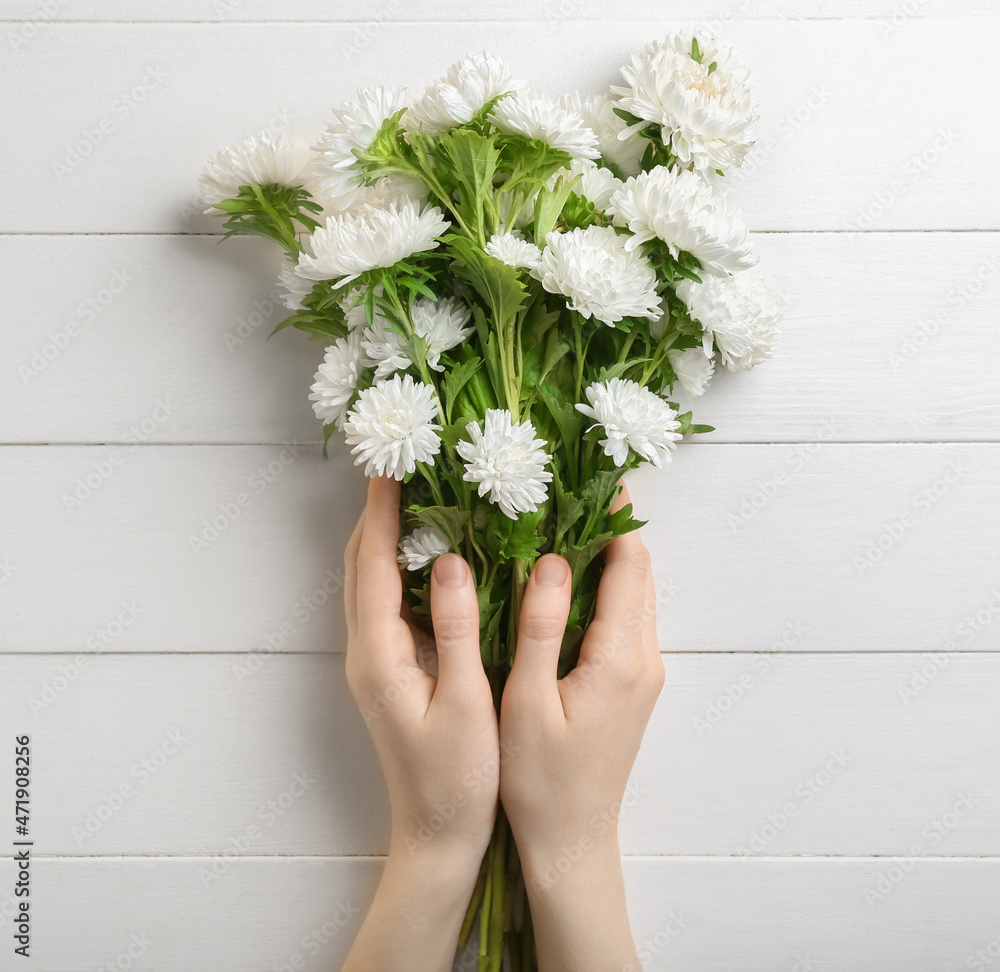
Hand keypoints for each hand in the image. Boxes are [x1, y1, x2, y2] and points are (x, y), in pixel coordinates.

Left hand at [341, 476, 498, 971]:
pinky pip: (384, 605)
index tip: (392, 471)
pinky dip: (396, 569)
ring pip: (368, 585)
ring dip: (383, 540)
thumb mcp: (465, 703)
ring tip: (414, 501)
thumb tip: (454, 562)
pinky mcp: (386, 672)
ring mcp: (372, 664)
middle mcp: (365, 654)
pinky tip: (428, 559)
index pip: (374, 570)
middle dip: (376, 517)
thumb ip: (457, 630)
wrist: (437, 833)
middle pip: (360, 569)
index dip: (383, 518)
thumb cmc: (457, 778)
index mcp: (379, 658)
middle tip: (403, 472)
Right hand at [499, 483, 663, 969]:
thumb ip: (543, 627)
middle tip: (573, 483)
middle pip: (639, 571)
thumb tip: (551, 560)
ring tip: (566, 517)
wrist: (574, 841)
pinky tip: (570, 577)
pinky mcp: (634, 684)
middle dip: (612, 524)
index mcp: (621, 656)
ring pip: (635, 593)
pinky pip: (627, 617)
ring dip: (610, 554)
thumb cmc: (541, 781)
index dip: (614, 515)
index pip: (629, 563)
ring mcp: (644, 672)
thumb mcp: (529, 703)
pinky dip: (607, 585)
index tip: (594, 471)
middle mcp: (645, 658)